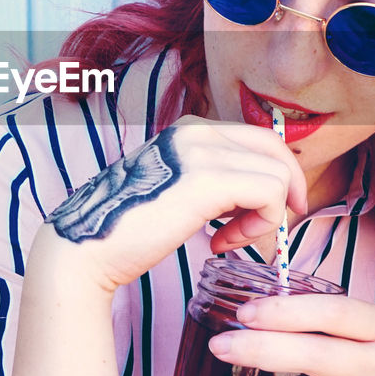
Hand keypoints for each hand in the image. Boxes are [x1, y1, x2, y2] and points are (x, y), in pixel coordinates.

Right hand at [38, 115, 307, 291]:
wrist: (87, 246)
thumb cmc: (130, 229)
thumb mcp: (178, 191)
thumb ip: (213, 181)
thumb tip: (258, 192)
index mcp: (188, 130)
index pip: (258, 138)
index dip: (277, 174)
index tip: (269, 212)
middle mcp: (195, 130)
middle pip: (274, 148)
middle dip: (286, 189)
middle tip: (277, 226)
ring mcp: (200, 151)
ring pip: (276, 173)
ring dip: (265, 216)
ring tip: (232, 241)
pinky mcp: (207, 180)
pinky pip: (269, 193)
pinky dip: (261, 224)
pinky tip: (223, 243)